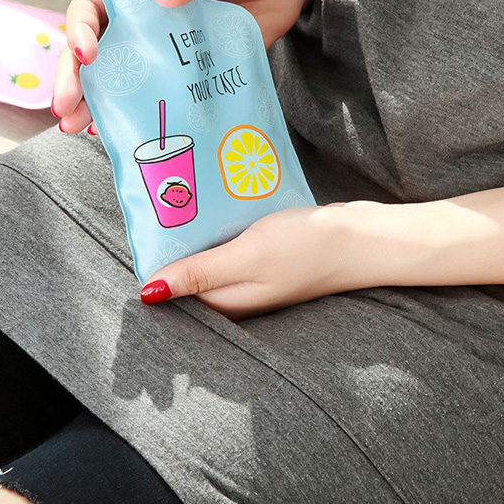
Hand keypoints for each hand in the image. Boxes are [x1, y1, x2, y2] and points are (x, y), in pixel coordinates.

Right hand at [52, 0, 314, 132]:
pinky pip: (155, 95)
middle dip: (75, 79)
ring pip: (119, 78)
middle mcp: (143, 18)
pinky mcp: (188, 72)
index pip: (94, 5)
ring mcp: (163, 49)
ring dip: (95, 103)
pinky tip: (118, 131)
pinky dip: (134, 113)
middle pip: (96, 50)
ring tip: (76, 129)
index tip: (86, 56)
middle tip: (64, 110)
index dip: (80, 30)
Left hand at [140, 201, 418, 320]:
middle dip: (171, 246)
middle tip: (156, 206)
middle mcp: (235, 293)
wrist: (365, 237)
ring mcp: (251, 275)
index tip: (139, 231)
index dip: (153, 264)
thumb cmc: (308, 249)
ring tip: (178, 200)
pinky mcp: (264, 258)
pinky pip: (229, 245)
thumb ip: (199, 274)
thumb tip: (148, 293)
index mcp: (225, 302)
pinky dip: (219, 229)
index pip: (174, 291)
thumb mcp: (247, 258)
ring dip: (194, 235)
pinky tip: (212, 207)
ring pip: (208, 257)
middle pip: (188, 274)